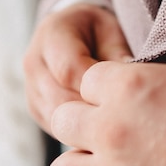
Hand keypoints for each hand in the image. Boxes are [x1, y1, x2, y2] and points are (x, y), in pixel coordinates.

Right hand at [23, 4, 131, 133]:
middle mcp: (35, 64)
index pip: (68, 70)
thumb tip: (133, 82)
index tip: (123, 94)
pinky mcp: (36, 110)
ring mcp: (32, 90)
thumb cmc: (97, 32)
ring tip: (115, 126)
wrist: (71, 34)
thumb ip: (118, 54)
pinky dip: (79, 134)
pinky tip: (101, 132)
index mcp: (52, 36)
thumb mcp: (112, 32)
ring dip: (86, 126)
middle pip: (61, 99)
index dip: (96, 88)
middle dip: (93, 110)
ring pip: (57, 119)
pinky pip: (56, 129)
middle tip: (125, 118)